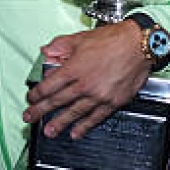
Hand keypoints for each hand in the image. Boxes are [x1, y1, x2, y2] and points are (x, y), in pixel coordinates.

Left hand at [23, 21, 151, 140]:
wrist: (139, 45)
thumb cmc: (113, 39)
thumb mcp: (81, 38)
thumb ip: (60, 45)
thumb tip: (46, 51)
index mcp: (74, 68)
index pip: (49, 85)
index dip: (37, 94)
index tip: (31, 99)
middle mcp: (84, 84)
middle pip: (57, 101)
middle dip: (41, 111)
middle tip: (30, 118)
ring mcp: (98, 95)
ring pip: (74, 112)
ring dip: (60, 123)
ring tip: (50, 131)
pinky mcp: (112, 102)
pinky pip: (95, 117)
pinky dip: (85, 126)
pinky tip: (76, 132)